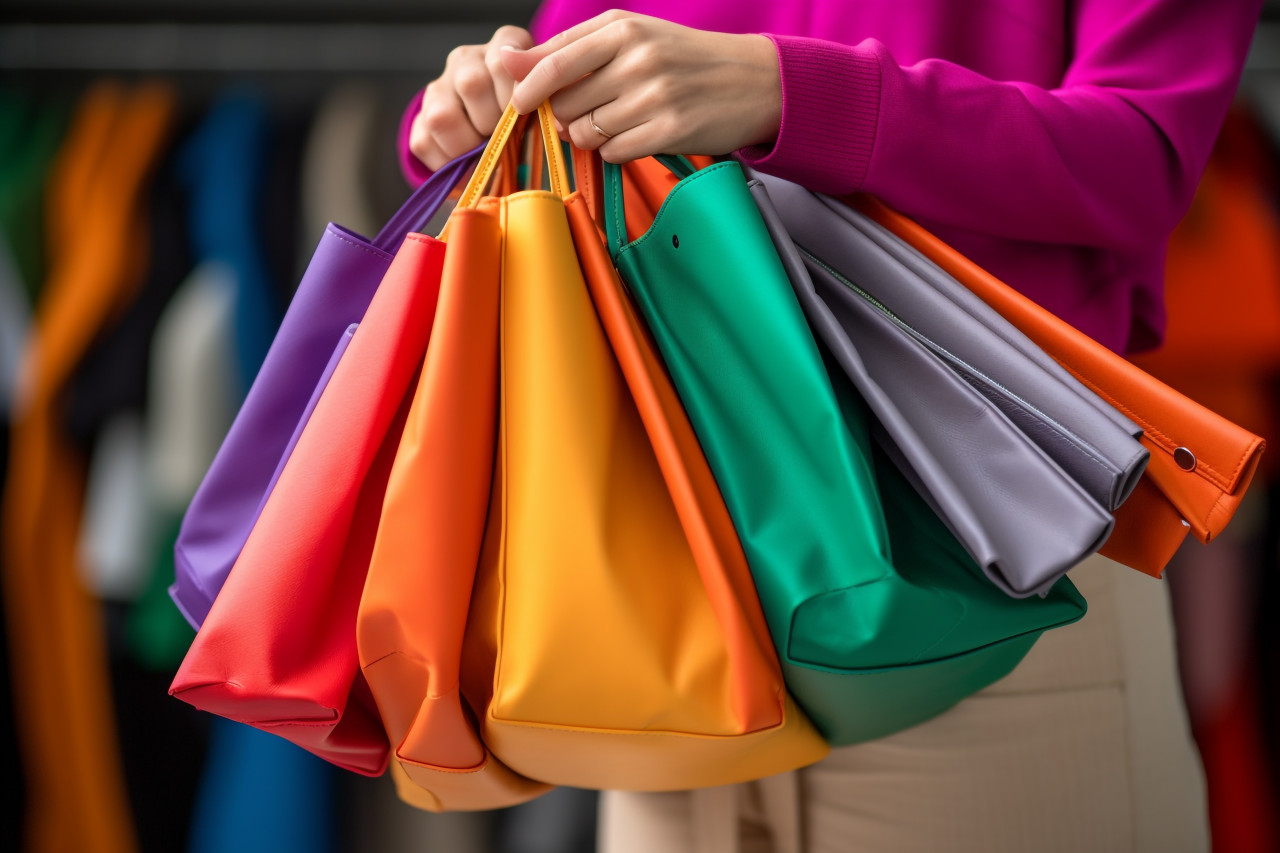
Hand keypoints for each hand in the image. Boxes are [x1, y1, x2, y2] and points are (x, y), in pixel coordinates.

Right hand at [408, 25, 534, 170]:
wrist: (497, 136)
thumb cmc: (529, 118)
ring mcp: (439, 87)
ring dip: (469, 146)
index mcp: (501, 48)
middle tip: (507, 139)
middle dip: (493, 123)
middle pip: (472, 84)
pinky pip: (425, 143)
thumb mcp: (544, 105)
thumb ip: (544, 105)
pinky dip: (450, 164)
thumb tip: (546, 123)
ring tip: (486, 155)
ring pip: (442, 116)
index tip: (525, 116)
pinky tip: (468, 164)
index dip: (515, 93)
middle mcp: (466, 60)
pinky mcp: (420, 120)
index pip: (503, 59)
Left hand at [504, 10, 780, 161]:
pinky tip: (639, 134)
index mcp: (622, 29)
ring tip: (621, 120)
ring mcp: (654, 97)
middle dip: (567, 115)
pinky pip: (614, 152)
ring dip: (593, 134)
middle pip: (565, 104)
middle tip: (591, 110)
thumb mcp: (629, 37)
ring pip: (587, 132)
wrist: (752, 81)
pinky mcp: (669, 131)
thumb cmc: (681, 58)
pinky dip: (617, 150)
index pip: (553, 63)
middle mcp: (637, 59)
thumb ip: (567, 49)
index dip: (527, 88)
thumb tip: (506, 63)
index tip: (519, 103)